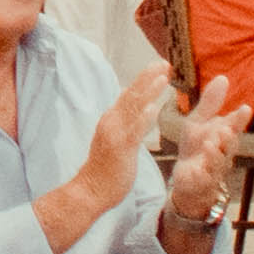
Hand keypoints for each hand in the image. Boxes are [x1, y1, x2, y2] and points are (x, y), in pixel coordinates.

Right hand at [74, 53, 174, 204]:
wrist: (90, 191)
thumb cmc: (106, 168)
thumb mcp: (116, 138)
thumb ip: (125, 121)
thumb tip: (134, 104)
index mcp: (112, 119)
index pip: (129, 94)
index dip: (144, 79)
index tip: (159, 65)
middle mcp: (112, 122)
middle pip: (131, 94)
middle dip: (148, 77)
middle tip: (163, 62)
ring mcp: (115, 134)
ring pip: (133, 108)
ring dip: (148, 91)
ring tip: (163, 77)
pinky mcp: (120, 149)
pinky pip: (134, 131)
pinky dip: (143, 118)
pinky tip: (154, 108)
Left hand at [159, 80, 253, 223]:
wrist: (187, 179)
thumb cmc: (195, 148)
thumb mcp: (198, 122)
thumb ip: (210, 103)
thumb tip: (223, 76)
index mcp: (224, 137)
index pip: (235, 126)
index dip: (240, 119)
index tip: (245, 108)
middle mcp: (223, 153)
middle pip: (230, 146)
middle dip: (229, 138)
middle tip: (225, 128)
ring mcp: (213, 169)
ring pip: (218, 163)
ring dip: (215, 154)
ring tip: (209, 144)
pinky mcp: (201, 183)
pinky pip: (203, 180)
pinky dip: (200, 175)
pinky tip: (197, 170)